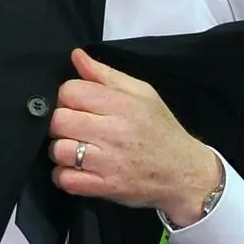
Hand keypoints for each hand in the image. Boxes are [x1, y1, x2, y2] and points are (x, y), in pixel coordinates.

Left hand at [49, 48, 222, 226]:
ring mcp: (108, 163)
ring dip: (60, 149)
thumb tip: (76, 56)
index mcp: (122, 105)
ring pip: (58, 150)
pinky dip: (63, 174)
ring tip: (74, 148)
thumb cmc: (161, 129)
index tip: (76, 103)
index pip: (70, 91)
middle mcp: (113, 133)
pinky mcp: (105, 188)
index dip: (67, 95)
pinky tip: (76, 168)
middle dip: (60, 121)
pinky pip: (65, 180)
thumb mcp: (142, 93)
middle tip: (74, 126)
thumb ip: (106, 74)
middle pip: (59, 120)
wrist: (184, 173)